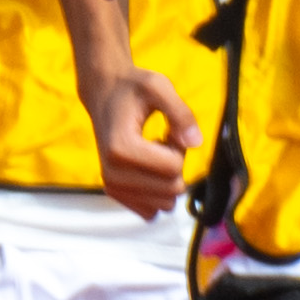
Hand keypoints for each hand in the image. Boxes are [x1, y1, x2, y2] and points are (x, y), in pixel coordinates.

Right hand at [79, 59, 200, 218]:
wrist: (104, 94)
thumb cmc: (133, 88)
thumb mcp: (159, 87)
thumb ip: (181, 113)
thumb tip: (195, 142)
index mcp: (120, 149)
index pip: (174, 169)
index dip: (179, 147)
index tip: (167, 130)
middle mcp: (111, 173)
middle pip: (172, 189)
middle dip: (175, 165)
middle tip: (161, 140)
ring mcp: (112, 187)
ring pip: (165, 203)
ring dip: (166, 178)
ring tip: (152, 152)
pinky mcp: (116, 194)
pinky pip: (152, 211)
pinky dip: (157, 191)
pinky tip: (145, 167)